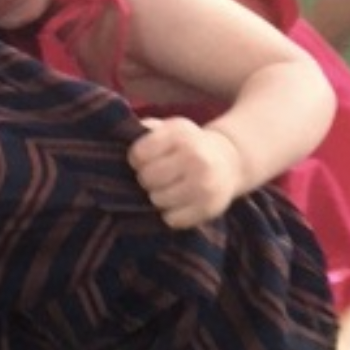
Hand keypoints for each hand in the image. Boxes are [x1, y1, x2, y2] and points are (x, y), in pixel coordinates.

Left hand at [127, 117, 245, 228]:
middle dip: (147, 179)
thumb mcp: (170, 129)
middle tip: (156, 177)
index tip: (143, 161)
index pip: (139, 154)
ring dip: (158, 197)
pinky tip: (179, 203)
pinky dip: (171, 215)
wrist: (229, 161)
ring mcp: (204, 183)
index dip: (136, 160)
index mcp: (180, 133)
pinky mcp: (209, 208)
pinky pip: (172, 220)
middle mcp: (195, 157)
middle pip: (146, 179)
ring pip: (157, 200)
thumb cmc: (188, 145)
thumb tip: (120, 136)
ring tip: (168, 189)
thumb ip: (145, 130)